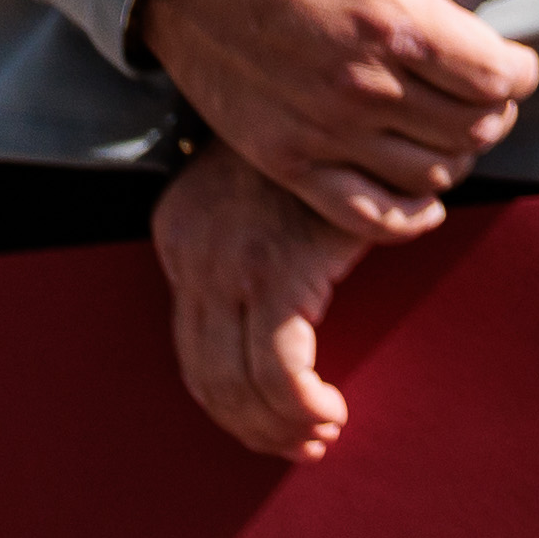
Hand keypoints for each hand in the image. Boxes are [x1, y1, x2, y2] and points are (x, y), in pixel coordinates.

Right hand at [128, 0, 538, 233]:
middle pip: (471, 128)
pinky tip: (422, 190)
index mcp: (392, 20)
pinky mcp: (284, 159)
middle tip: (483, 87)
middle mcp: (360, 84)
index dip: (520, 71)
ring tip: (450, 122)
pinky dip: (407, 214)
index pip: (496, 77)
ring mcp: (320, 130)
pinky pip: (364, 214)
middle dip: (495, 110)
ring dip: (457, 154)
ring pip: (430, 173)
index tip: (512, 57)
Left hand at [155, 141, 371, 460]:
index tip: (277, 422)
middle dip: (253, 426)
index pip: (192, 349)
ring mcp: (231, 267)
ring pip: (238, 383)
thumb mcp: (267, 191)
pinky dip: (300, 405)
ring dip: (280, 425)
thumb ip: (253, 243)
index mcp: (180, 236)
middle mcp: (192, 255)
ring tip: (320, 435)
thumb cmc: (329, 145)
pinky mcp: (279, 274)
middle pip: (206, 376)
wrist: (358, 93)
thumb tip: (272, 311)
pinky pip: (280, 370)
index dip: (232, 403)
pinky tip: (329, 413)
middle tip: (302, 445)